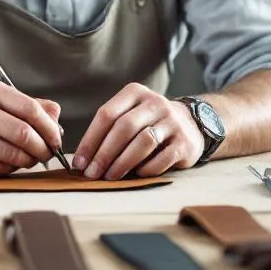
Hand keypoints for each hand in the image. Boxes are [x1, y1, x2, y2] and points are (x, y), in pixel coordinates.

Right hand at [0, 79, 62, 174]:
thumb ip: (29, 104)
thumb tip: (56, 119)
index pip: (31, 109)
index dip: (50, 128)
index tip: (56, 138)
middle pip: (25, 134)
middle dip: (44, 148)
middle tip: (48, 153)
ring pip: (15, 155)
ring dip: (30, 161)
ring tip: (31, 158)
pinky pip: (1, 168)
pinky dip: (12, 168)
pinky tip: (10, 162)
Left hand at [73, 83, 203, 179]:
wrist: (191, 125)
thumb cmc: (149, 124)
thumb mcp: (130, 114)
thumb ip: (109, 130)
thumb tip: (83, 160)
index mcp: (135, 93)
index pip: (106, 114)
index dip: (90, 140)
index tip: (79, 162)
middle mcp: (155, 102)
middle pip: (123, 128)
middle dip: (104, 154)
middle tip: (92, 173)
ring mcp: (172, 121)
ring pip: (143, 141)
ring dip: (122, 163)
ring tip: (110, 177)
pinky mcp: (184, 142)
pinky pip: (161, 158)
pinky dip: (146, 169)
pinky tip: (136, 174)